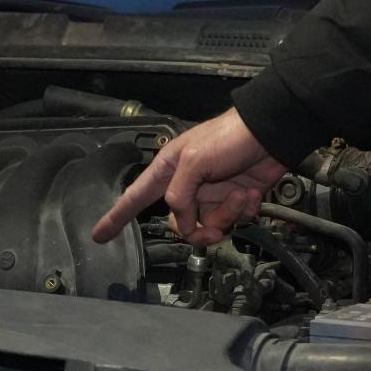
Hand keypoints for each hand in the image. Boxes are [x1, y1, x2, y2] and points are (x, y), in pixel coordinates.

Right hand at [92, 108, 288, 246]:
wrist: (271, 135)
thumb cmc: (228, 138)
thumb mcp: (194, 160)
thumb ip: (179, 194)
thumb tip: (183, 221)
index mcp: (168, 171)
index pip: (135, 198)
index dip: (116, 217)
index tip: (99, 236)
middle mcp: (187, 186)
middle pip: (181, 224)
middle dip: (200, 229)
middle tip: (216, 228)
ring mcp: (212, 194)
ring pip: (211, 225)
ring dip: (230, 214)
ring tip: (243, 194)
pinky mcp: (235, 199)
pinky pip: (235, 220)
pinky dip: (246, 210)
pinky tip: (253, 193)